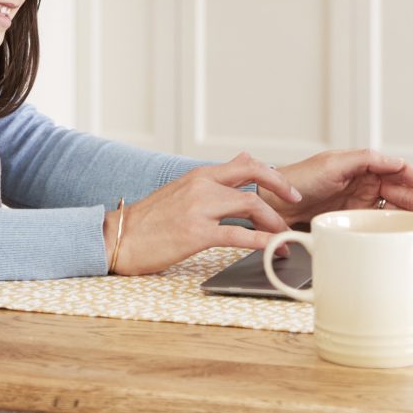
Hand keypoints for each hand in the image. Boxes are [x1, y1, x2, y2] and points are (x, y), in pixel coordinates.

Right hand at [105, 153, 300, 274]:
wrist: (116, 237)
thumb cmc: (147, 221)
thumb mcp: (181, 191)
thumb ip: (212, 181)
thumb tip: (241, 163)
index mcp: (199, 175)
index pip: (245, 163)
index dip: (272, 173)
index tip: (287, 188)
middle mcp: (202, 186)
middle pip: (254, 176)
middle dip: (281, 189)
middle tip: (296, 203)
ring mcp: (199, 208)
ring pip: (250, 205)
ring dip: (274, 222)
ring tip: (285, 237)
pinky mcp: (196, 233)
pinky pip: (238, 235)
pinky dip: (261, 242)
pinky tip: (273, 249)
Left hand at [260, 149, 412, 228]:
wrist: (272, 204)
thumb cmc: (297, 179)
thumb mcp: (332, 164)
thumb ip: (365, 160)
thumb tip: (395, 161)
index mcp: (363, 164)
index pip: (402, 172)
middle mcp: (365, 182)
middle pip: (405, 193)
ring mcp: (360, 201)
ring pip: (397, 209)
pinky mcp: (353, 218)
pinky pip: (381, 222)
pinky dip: (398, 227)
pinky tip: (410, 234)